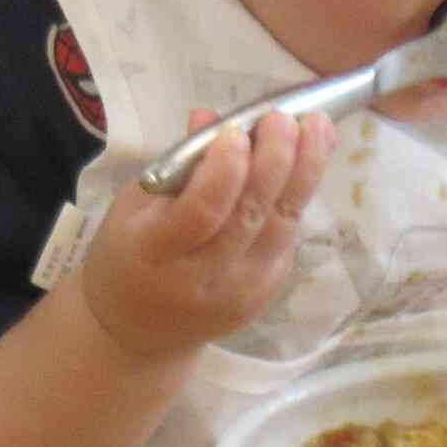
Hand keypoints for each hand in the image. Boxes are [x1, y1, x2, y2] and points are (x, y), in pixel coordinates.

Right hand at [79, 109, 334, 359]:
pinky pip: (288, 237)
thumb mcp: (132, 207)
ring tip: (317, 126)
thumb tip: (211, 116)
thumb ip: (175, 165)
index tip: (236, 132)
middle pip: (251, 215)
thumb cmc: (129, 255)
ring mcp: (240, 290)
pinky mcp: (265, 292)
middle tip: (286, 118)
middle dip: (276, 160)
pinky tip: (311, 159)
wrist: (138, 330)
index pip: (202, 211)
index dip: (225, 171)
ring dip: (305, 171)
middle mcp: (204, 276)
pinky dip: (300, 196)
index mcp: (157, 251)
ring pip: (282, 225)